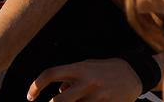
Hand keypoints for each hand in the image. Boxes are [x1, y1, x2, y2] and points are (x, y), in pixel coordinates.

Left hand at [27, 59, 142, 101]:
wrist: (133, 74)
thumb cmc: (105, 69)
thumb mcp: (86, 66)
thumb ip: (70, 78)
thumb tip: (58, 92)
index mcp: (79, 68)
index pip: (51, 74)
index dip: (36, 85)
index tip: (30, 96)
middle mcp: (87, 82)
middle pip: (59, 101)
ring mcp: (97, 96)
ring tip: (75, 99)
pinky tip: (84, 101)